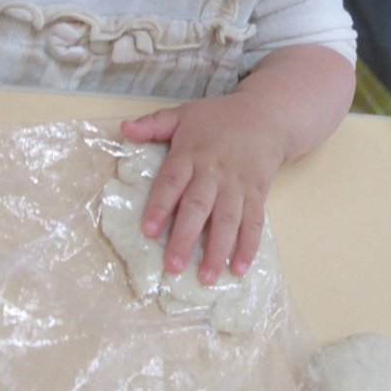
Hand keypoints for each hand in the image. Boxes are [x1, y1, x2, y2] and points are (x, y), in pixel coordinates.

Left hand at [121, 94, 284, 284]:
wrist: (267, 115)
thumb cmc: (219, 118)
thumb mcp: (184, 113)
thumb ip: (153, 124)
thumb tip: (124, 130)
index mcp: (191, 153)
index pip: (173, 181)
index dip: (160, 205)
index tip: (149, 230)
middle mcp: (214, 172)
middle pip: (199, 207)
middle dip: (186, 237)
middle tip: (174, 266)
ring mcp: (238, 185)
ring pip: (228, 220)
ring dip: (218, 250)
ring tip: (208, 278)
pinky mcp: (257, 193)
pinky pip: (254, 222)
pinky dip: (248, 246)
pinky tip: (240, 268)